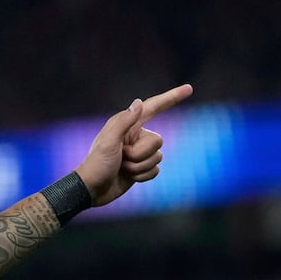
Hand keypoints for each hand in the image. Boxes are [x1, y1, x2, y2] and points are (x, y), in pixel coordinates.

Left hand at [74, 84, 189, 206]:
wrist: (91, 190)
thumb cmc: (97, 164)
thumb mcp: (109, 141)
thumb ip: (124, 122)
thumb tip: (139, 102)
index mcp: (127, 125)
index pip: (154, 107)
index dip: (171, 97)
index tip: (189, 89)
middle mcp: (135, 136)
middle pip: (158, 141)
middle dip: (141, 155)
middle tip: (121, 158)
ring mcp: (139, 153)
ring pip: (158, 157)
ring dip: (139, 167)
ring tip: (121, 168)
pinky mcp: (141, 168)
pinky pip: (156, 170)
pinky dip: (142, 176)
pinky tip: (127, 177)